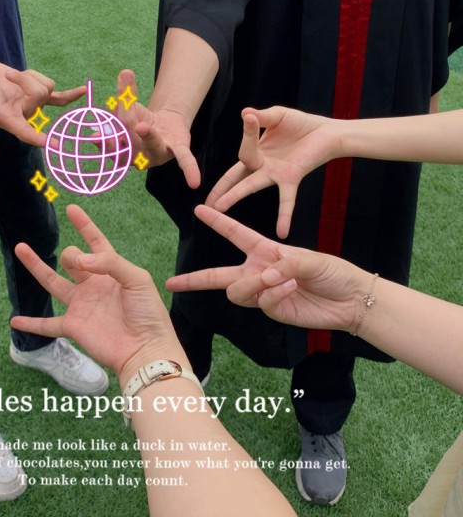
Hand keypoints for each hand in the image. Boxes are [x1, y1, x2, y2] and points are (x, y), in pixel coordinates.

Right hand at [0, 60, 85, 145]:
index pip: (25, 132)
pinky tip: (83, 91)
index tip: (55, 145)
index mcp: (7, 119)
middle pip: (40, 97)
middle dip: (27, 81)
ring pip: (48, 88)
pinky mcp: (37, 95)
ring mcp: (33, 106)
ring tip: (12, 76)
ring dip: (31, 76)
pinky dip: (71, 96)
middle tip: (7, 76)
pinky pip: (58, 98)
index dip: (39, 138)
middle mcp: (23, 115)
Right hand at [11, 205, 185, 384]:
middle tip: (78, 263)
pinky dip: (31, 323)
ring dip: (36, 266)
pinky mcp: (73, 326)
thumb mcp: (137, 280)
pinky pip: (47, 325)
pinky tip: (14, 321)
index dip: (84, 225)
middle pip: (72, 259)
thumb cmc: (148, 313)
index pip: (96, 242)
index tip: (71, 208)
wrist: (145, 350)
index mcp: (112, 270)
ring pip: (52, 282)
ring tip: (20, 248)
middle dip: (71, 255)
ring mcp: (81, 305)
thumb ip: (110, 263)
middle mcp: (93, 285)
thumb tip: (79, 259)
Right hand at [115, 70, 200, 188]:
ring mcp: (157, 153)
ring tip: (141, 126)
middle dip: (123, 129)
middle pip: (129, 141)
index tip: (96, 134)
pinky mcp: (176, 149)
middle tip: (115, 118)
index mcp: (120, 149)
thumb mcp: (130, 108)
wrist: (166, 124)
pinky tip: (194, 182)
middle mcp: (137, 157)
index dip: (104, 138)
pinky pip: (183, 159)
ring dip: (147, 135)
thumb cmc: (140, 119)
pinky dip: (189, 169)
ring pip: (151, 143)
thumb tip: (125, 73)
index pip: (111, 142)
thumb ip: (127, 93)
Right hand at [166, 205, 367, 331]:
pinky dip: (273, 294)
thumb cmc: (332, 272)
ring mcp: (263, 292)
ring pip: (236, 290)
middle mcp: (258, 270)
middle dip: (193, 279)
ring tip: (277, 278)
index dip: (217, 220)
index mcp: (265, 250)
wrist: (350, 301)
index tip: (199, 209)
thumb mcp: (309, 260)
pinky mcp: (272, 311)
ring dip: (253, 283)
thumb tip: (265, 275)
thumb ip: (284, 265)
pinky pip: (260, 302)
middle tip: (172, 282)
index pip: (234, 233)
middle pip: (217, 275)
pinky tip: (291, 287)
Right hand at [206, 107, 340, 237]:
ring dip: (234, 196)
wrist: (326, 132)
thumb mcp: (278, 116)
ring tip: (218, 209)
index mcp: (256, 150)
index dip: (247, 132)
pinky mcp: (291, 178)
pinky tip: (282, 232)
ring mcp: (275, 173)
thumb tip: (245, 113)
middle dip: (220, 188)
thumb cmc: (301, 124)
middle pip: (235, 177)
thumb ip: (262, 117)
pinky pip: (286, 200)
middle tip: (205, 203)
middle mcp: (262, 165)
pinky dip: (284, 215)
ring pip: (250, 186)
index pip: (243, 148)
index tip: (248, 118)